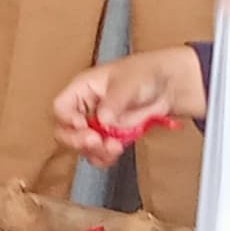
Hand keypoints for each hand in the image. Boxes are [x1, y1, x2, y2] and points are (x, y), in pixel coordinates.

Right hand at [54, 47, 207, 161]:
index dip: (68, 119)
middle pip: (65, 131)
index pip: (61, 107)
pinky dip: (104, 158)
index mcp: (83, 88)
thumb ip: (114, 101)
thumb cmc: (145, 73)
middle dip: (78, 140)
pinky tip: (116, 153)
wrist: (168, 86)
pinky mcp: (110, 137)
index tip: (85, 125)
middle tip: (96, 141)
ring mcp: (97, 124)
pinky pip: (98, 153)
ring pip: (81, 146)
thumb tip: (102, 120)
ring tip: (115, 148)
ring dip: (94, 152)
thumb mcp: (128, 83)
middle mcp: (85, 108)